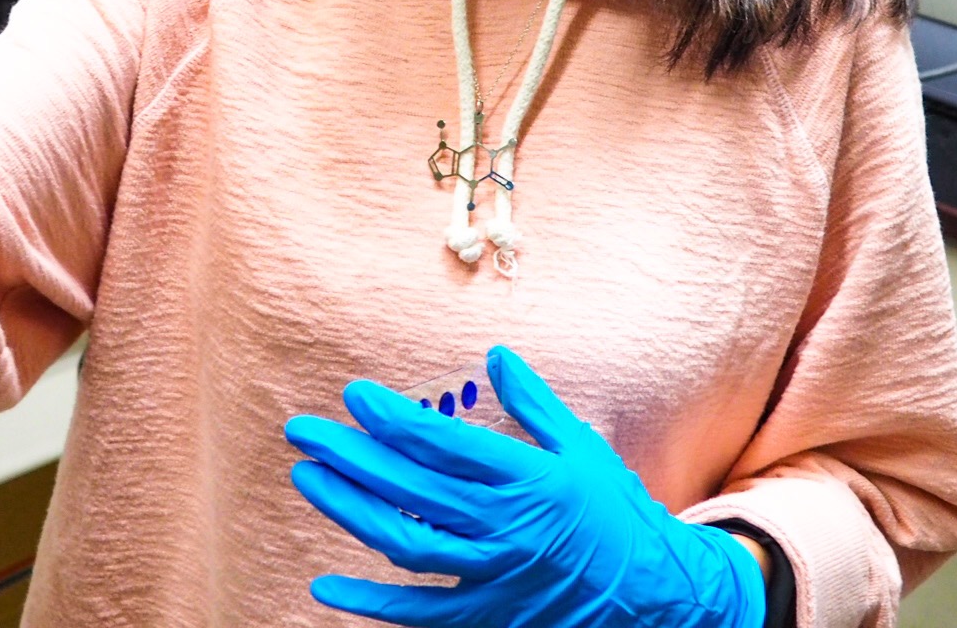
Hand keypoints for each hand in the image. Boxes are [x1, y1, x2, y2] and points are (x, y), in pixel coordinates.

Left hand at [285, 346, 765, 627]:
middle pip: (410, 488)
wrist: (653, 593)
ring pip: (403, 544)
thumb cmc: (615, 512)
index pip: (444, 445)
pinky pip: (418, 613)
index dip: (393, 419)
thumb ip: (534, 402)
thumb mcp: (581, 447)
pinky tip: (325, 583)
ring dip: (349, 510)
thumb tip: (496, 354)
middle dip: (350, 455)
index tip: (354, 395)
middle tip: (303, 430)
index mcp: (527, 480)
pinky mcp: (486, 616)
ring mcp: (491, 576)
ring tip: (309, 477)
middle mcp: (503, 528)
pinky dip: (369, 602)